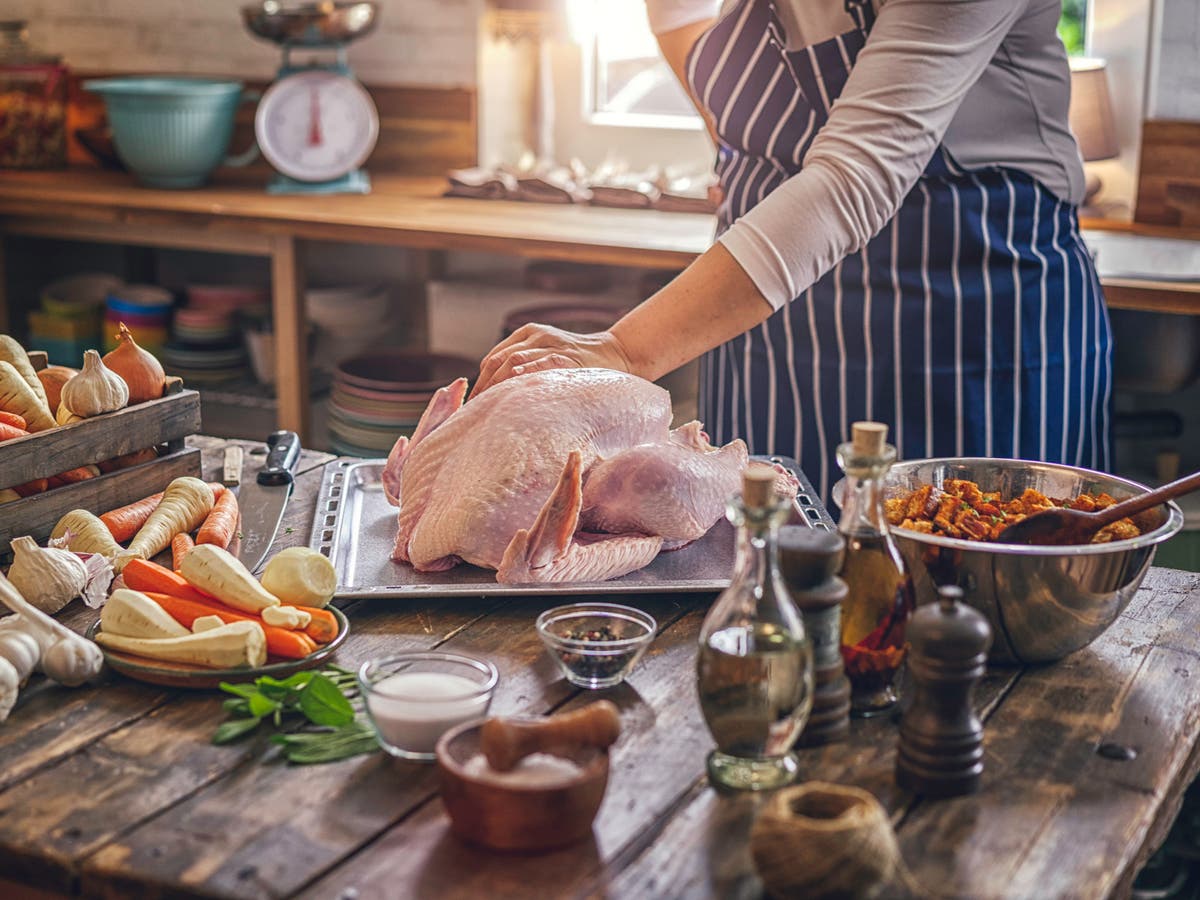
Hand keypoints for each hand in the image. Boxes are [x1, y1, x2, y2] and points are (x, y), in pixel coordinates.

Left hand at [471, 324, 634, 397]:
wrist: (615, 353)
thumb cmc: (578, 362)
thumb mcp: (547, 353)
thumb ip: (524, 366)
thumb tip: (496, 395)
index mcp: (528, 333)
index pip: (493, 359)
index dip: (480, 382)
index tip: (474, 404)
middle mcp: (537, 336)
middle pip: (498, 361)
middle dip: (484, 387)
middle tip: (476, 412)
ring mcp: (552, 344)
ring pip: (513, 361)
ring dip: (497, 386)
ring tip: (488, 408)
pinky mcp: (566, 357)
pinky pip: (539, 366)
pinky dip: (523, 377)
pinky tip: (513, 393)